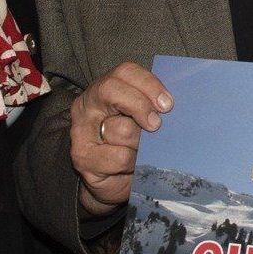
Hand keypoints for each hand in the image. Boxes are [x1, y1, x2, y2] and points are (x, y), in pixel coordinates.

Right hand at [68, 62, 169, 215]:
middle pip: (112, 90)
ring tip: (143, 150)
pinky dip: (133, 162)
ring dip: (140, 142)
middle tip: (157, 124)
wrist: (113, 181)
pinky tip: (132, 164)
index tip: (167, 104)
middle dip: (140, 105)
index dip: (148, 84)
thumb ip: (151, 106)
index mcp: (103, 89)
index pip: (124, 72)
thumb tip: (172, 104)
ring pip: (120, 128)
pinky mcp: (82, 157)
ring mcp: (80, 131)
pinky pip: (119, 156)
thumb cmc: (130, 144)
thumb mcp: (141, 120)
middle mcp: (87, 105)